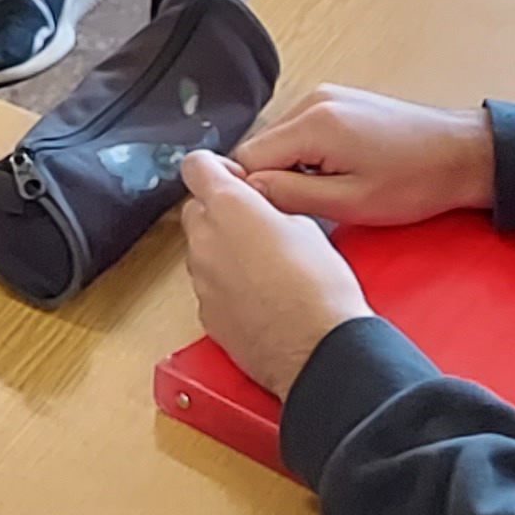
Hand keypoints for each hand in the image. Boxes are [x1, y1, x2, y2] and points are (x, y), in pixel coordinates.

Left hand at [180, 153, 372, 395]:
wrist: (318, 348)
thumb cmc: (320, 289)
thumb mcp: (307, 226)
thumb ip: (270, 208)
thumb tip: (263, 212)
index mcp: (229, 207)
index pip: (196, 165)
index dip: (216, 168)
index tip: (236, 179)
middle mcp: (205, 239)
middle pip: (195, 209)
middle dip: (220, 211)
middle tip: (256, 223)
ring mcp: (201, 279)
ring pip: (201, 249)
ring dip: (223, 249)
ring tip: (265, 265)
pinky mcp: (205, 312)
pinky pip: (209, 285)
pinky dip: (226, 284)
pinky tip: (260, 295)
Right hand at [229, 86, 493, 225]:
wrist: (462, 154)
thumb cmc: (415, 182)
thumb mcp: (350, 202)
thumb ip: (291, 195)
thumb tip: (246, 192)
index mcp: (313, 123)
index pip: (246, 157)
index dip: (254, 191)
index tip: (276, 215)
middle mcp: (312, 100)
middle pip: (260, 146)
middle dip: (274, 179)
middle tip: (307, 208)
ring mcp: (324, 96)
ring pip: (279, 140)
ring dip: (292, 168)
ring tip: (329, 191)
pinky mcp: (336, 101)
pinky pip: (300, 131)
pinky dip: (307, 155)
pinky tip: (337, 173)